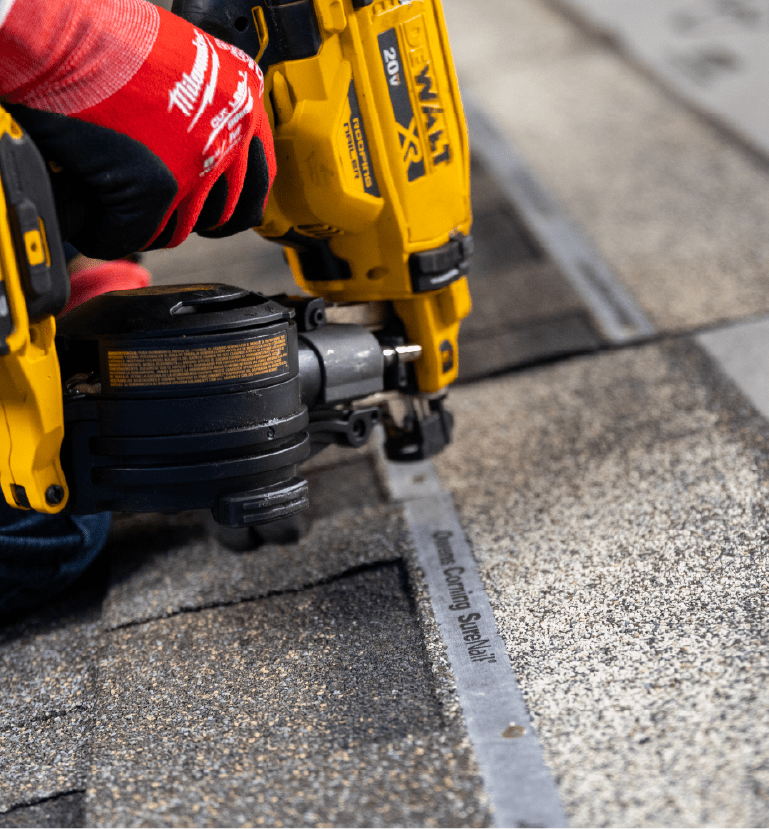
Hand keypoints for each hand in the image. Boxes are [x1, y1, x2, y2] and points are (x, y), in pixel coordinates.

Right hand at [1, 0, 275, 258]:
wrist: (62, 32)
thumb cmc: (108, 42)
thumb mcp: (184, 67)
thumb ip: (206, 109)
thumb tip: (202, 150)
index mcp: (244, 99)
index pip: (259, 182)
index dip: (229, 204)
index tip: (211, 211)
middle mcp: (232, 132)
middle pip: (222, 215)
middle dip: (188, 220)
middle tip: (159, 214)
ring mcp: (199, 163)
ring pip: (179, 230)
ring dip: (147, 227)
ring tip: (118, 209)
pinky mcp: (159, 187)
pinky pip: (137, 235)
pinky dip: (110, 235)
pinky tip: (97, 221)